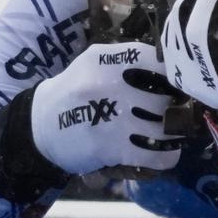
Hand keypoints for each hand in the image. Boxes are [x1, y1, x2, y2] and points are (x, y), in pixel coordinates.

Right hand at [28, 42, 181, 175]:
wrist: (40, 125)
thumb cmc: (75, 92)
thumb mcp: (96, 62)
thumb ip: (131, 60)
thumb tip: (175, 69)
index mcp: (109, 59)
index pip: (162, 64)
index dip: (177, 80)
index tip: (177, 90)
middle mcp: (110, 84)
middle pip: (168, 99)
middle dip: (176, 110)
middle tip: (175, 116)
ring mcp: (112, 116)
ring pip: (168, 129)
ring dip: (173, 135)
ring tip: (168, 136)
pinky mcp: (111, 148)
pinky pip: (159, 156)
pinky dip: (166, 158)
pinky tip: (159, 155)